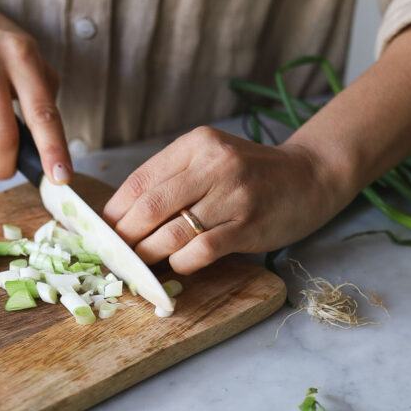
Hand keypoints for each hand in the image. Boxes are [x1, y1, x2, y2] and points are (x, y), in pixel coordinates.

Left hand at [103, 127, 344, 272]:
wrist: (310, 178)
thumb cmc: (252, 175)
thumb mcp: (211, 160)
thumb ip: (173, 180)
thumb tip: (123, 218)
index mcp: (196, 144)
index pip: (140, 180)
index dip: (114, 212)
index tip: (101, 234)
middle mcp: (214, 164)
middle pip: (150, 208)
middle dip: (125, 238)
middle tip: (114, 257)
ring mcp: (232, 195)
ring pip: (172, 231)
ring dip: (149, 255)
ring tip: (139, 266)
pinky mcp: (248, 224)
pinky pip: (201, 250)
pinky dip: (182, 263)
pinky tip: (179, 266)